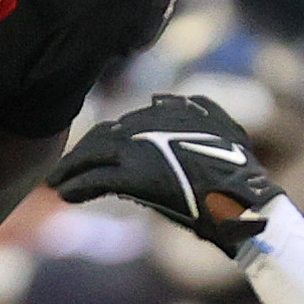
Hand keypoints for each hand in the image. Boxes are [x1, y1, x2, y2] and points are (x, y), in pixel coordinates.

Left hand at [54, 94, 278, 250]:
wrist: (246, 202)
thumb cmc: (242, 178)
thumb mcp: (226, 131)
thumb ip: (199, 113)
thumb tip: (168, 101)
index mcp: (174, 112)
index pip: (127, 123)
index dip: (106, 141)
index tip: (92, 156)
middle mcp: (154, 123)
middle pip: (104, 136)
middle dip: (82, 153)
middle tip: (64, 169)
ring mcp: (143, 147)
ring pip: (94, 155)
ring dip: (72, 169)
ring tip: (56, 184)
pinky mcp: (135, 175)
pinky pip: (97, 179)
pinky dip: (77, 186)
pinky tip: (65, 196)